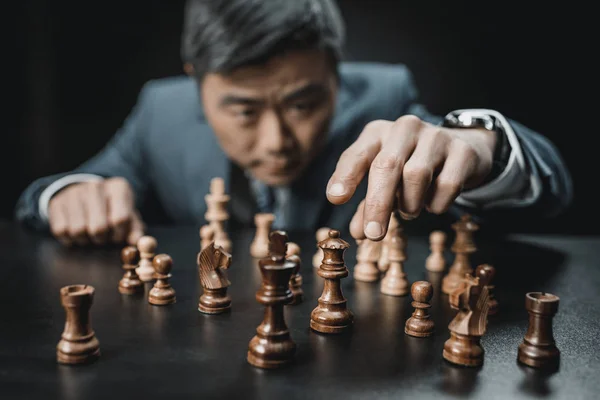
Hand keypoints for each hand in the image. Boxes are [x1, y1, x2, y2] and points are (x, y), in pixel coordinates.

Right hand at [48, 177, 144, 245]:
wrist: (86, 195)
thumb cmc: (113, 210)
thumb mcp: (129, 217)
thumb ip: (135, 230)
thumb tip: (135, 242)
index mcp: (118, 188)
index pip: (120, 219)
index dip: (119, 235)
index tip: (117, 236)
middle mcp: (95, 186)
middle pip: (99, 228)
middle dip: (102, 239)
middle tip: (102, 238)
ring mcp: (74, 192)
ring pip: (78, 231)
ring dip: (85, 240)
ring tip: (89, 234)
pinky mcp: (56, 202)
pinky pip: (61, 230)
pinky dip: (69, 238)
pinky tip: (76, 232)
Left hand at [326, 115, 495, 239]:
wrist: (461, 150)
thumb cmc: (410, 167)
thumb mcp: (385, 182)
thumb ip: (368, 206)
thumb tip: (358, 233)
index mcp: (378, 133)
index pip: (357, 154)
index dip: (345, 176)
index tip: (335, 198)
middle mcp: (405, 128)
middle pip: (387, 166)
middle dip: (377, 203)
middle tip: (373, 234)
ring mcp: (436, 136)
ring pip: (416, 176)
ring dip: (409, 203)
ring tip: (408, 210)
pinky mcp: (462, 151)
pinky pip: (446, 185)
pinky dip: (436, 204)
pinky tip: (432, 204)